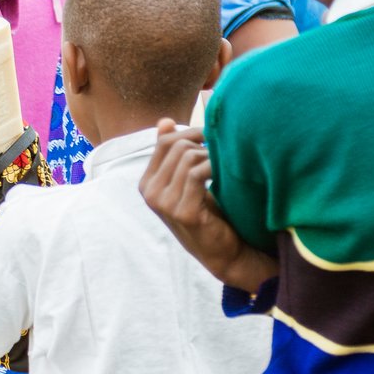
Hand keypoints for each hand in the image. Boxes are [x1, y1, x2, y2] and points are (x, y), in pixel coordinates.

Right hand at [139, 120, 275, 291]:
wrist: (224, 252)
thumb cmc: (208, 213)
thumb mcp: (186, 181)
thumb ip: (172, 153)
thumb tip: (164, 121)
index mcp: (147, 183)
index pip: (165, 142)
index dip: (191, 132)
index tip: (212, 136)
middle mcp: (150, 194)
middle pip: (177, 146)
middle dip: (203, 142)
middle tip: (224, 149)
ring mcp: (164, 204)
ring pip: (187, 157)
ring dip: (211, 154)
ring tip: (226, 162)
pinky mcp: (183, 212)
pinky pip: (197, 173)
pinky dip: (214, 166)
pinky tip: (225, 171)